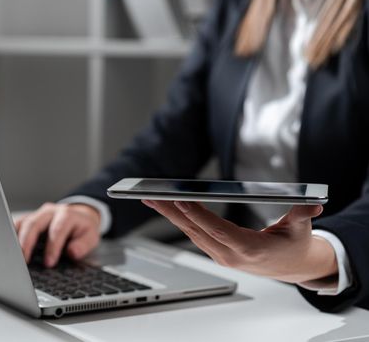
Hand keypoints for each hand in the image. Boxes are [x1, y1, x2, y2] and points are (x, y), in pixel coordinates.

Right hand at [14, 203, 100, 267]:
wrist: (79, 217)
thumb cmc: (82, 229)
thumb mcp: (91, 236)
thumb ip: (83, 245)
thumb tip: (72, 252)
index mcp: (67, 215)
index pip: (57, 230)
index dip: (52, 247)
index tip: (49, 263)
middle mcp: (50, 212)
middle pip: (34, 223)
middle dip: (27, 242)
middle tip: (23, 260)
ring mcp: (38, 214)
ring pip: (23, 223)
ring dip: (16, 239)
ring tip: (12, 256)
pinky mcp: (29, 219)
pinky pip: (18, 225)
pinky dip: (11, 235)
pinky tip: (8, 247)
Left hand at [142, 200, 337, 283]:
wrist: (292, 267)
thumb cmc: (294, 247)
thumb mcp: (301, 230)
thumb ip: (302, 216)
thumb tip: (312, 205)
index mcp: (249, 249)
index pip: (218, 230)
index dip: (199, 215)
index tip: (180, 199)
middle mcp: (230, 255)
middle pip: (196, 230)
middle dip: (172, 212)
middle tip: (152, 197)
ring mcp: (221, 255)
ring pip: (191, 232)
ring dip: (170, 215)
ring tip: (152, 199)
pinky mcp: (217, 252)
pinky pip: (194, 234)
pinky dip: (179, 220)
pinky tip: (167, 208)